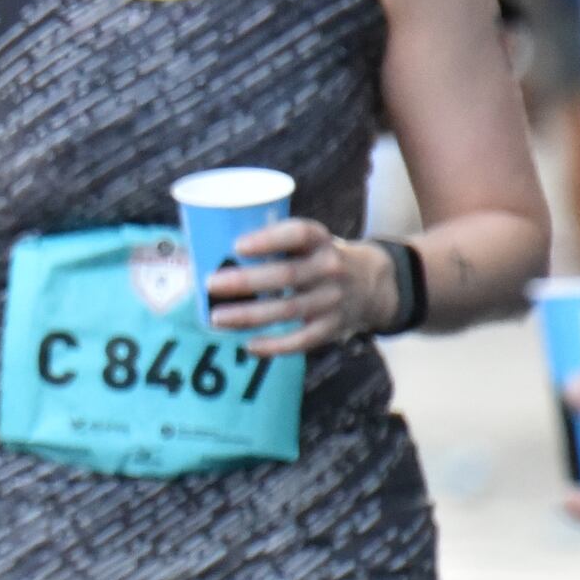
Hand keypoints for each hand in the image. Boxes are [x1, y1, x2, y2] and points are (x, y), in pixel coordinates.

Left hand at [205, 220, 389, 354]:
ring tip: (216, 318)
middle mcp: (330, 267)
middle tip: (211, 285)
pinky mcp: (333, 327)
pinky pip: (303, 340)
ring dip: (250, 315)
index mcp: (320, 239)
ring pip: (289, 309)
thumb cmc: (316, 257)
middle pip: (287, 275)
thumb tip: (206, 251)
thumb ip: (272, 244)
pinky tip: (249, 345)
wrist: (373, 282)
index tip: (237, 246)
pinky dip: (275, 345)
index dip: (268, 240)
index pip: (298, 234)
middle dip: (246, 282)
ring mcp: (333, 299)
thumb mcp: (307, 241)